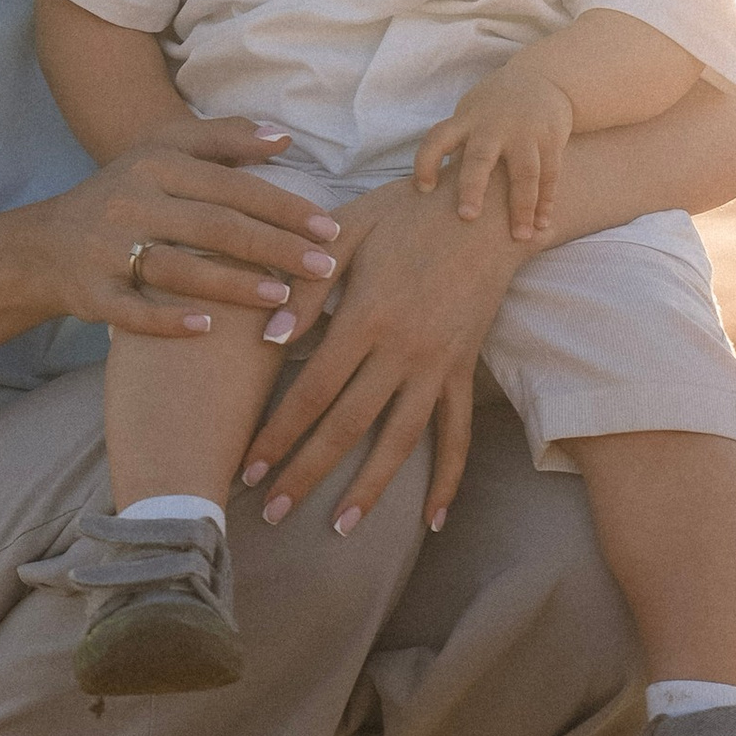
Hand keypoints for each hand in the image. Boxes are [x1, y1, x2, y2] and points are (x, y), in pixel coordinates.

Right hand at [24, 114, 342, 341]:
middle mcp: (130, 202)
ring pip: (177, 267)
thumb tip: (284, 138)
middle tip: (324, 267)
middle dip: (273, 247)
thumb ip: (223, 139)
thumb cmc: (123, 195)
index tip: (329, 228)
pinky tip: (207, 330)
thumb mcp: (162, 153)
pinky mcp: (91, 292)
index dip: (283, 206)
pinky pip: (131, 310)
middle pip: (213, 226)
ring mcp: (107, 249)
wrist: (43, 246)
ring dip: (232, 285)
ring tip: (282, 297)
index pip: (231, 186)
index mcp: (155, 166)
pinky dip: (167, 320)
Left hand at [237, 164, 524, 535]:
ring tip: (340, 527)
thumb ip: (307, 286)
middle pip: (347, 426)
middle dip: (306, 472)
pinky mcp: (463, 369)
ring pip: (400, 440)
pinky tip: (434, 519)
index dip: (277, 434)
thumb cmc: (405, 211)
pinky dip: (449, 479)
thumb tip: (269, 338)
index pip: (311, 390)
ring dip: (370, 488)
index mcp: (366, 316)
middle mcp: (403, 350)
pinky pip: (457, 433)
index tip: (248, 467)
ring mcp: (438, 365)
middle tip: (271, 511)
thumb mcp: (348, 230)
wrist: (487, 208)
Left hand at [412, 60, 574, 241]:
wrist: (543, 78)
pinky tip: (541, 224)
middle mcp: (494, 125)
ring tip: (520, 237)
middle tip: (467, 217)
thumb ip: (458, 148)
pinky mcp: (551, 139)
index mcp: (467, 120)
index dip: (426, 162)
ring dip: (521, 207)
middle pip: (480, 157)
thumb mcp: (471, 114)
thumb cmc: (494, 106)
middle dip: (473, 187)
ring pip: (524, 172)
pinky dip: (546, 201)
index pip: (438, 138)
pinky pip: (549, 174)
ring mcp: (525, 132)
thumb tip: (434, 192)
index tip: (423, 189)